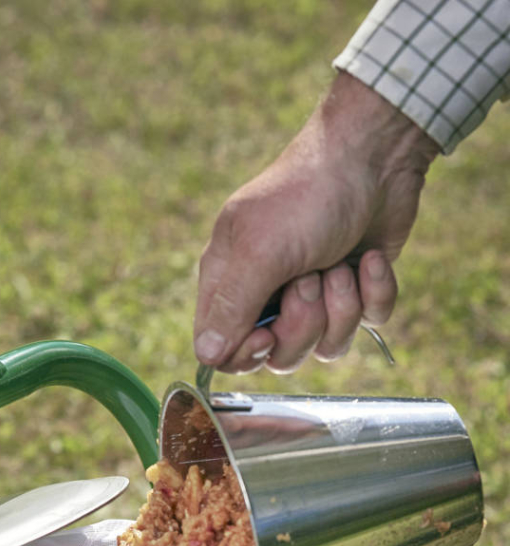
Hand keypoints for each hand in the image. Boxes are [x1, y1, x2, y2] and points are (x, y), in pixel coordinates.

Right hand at [194, 71, 440, 373]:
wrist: (376, 154)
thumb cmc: (306, 196)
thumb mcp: (259, 253)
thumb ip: (231, 308)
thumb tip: (204, 356)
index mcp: (230, 282)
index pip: (222, 350)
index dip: (245, 354)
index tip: (266, 333)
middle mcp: (267, 293)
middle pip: (277, 355)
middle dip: (302, 324)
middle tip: (311, 279)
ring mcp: (314, 293)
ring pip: (324, 346)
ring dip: (341, 307)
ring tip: (340, 264)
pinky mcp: (356, 287)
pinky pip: (366, 323)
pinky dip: (374, 292)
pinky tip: (370, 258)